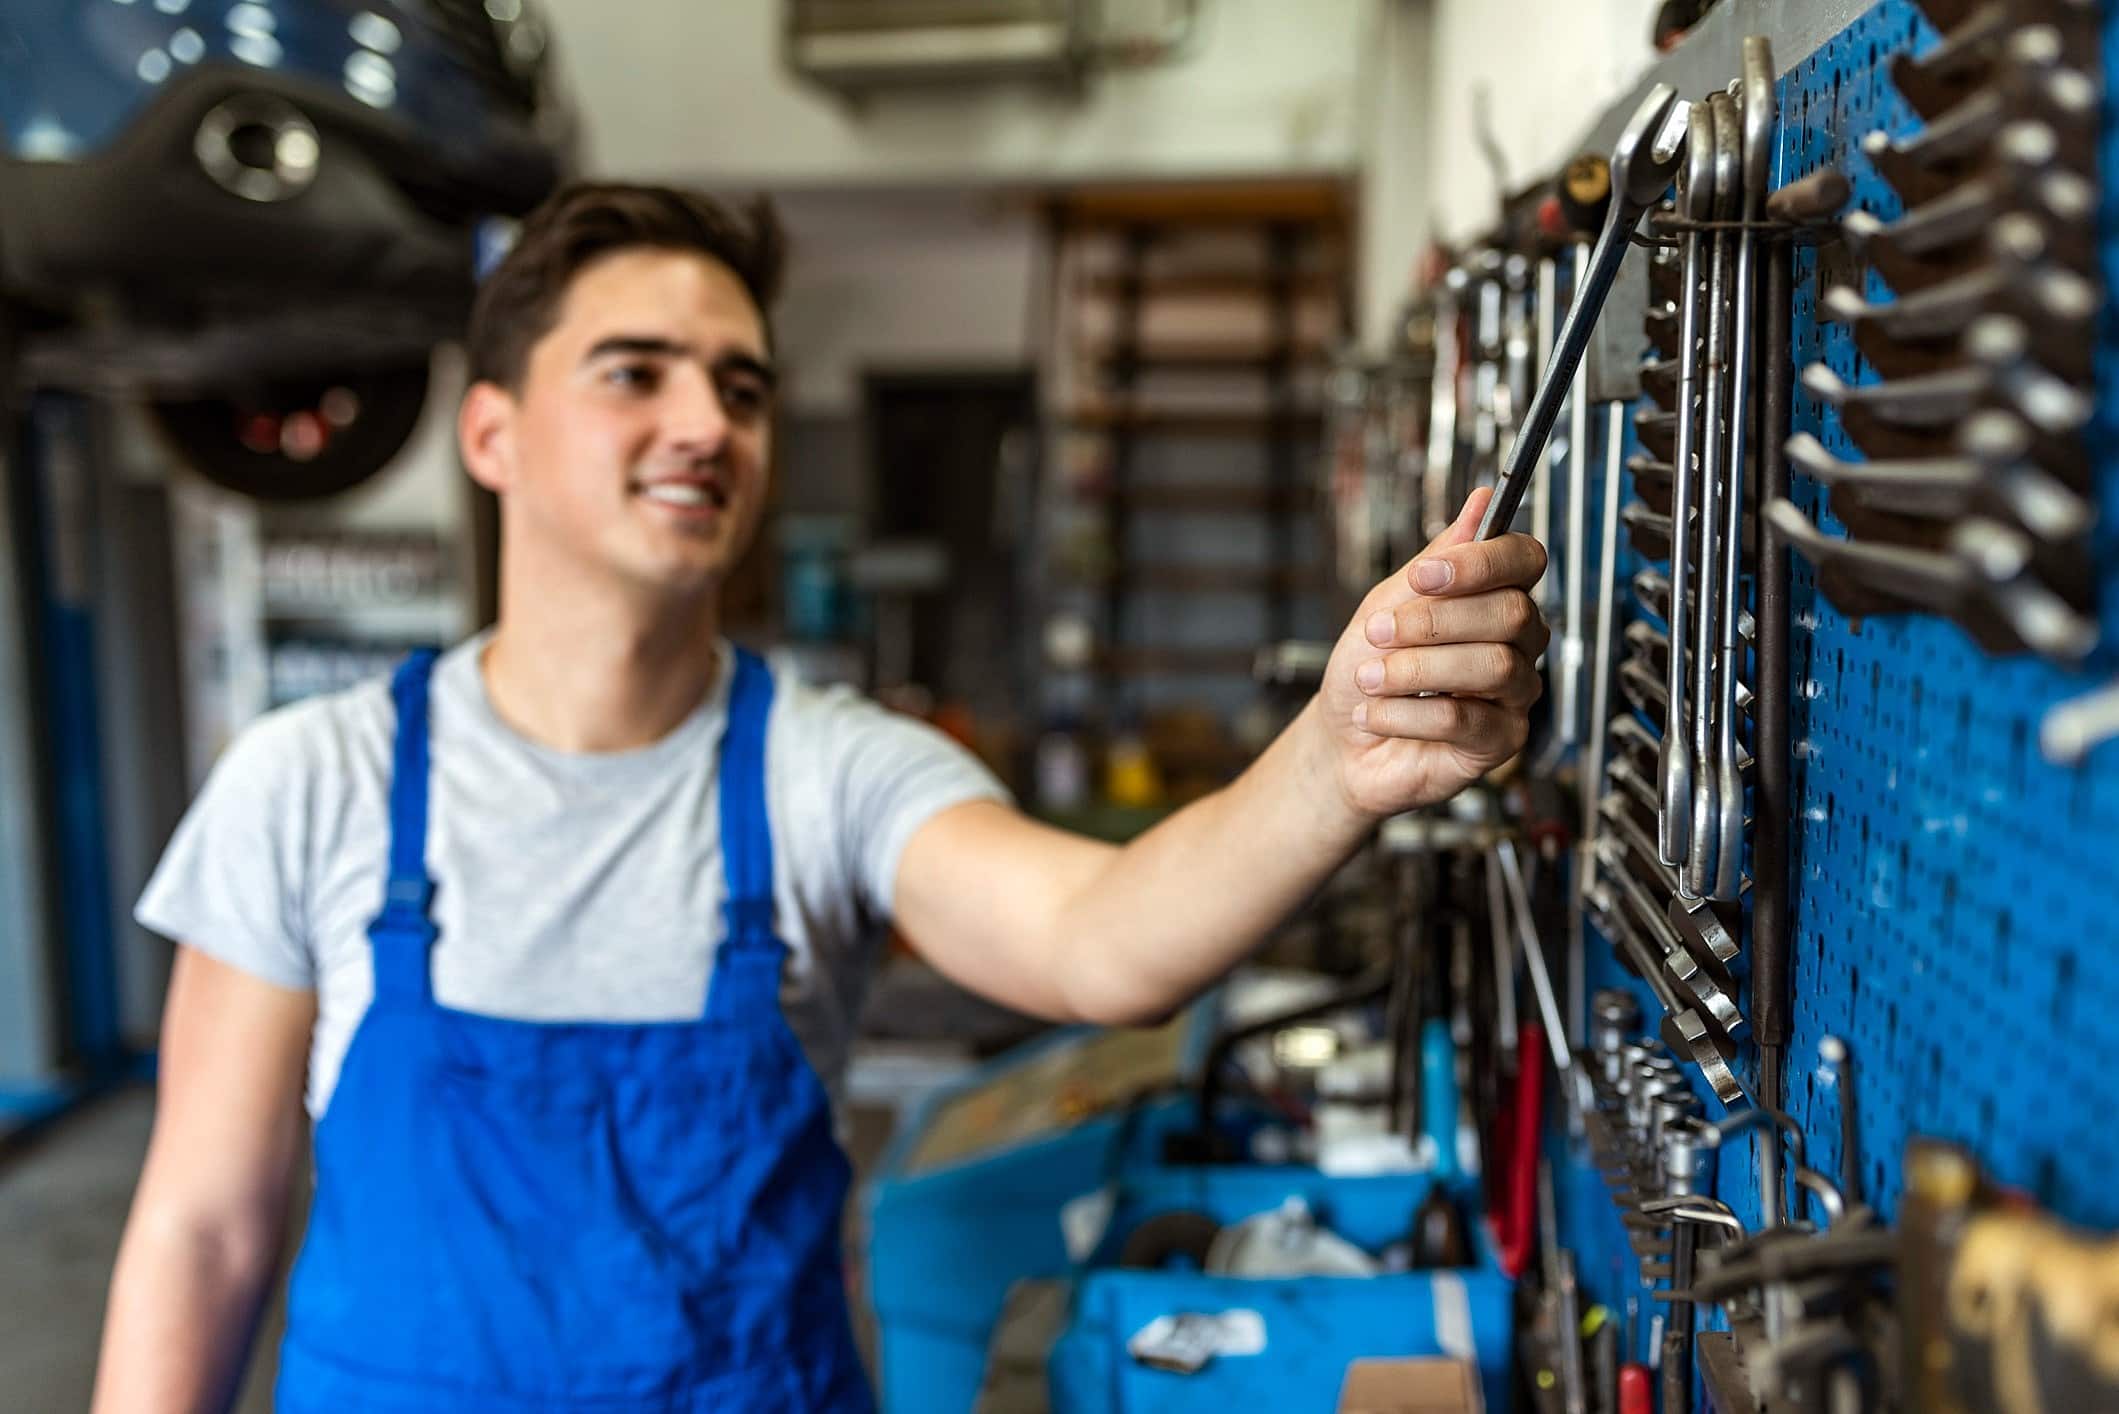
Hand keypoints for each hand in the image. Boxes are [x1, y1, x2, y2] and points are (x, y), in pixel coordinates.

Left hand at [1312, 487, 1549, 821]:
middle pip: (1510, 612)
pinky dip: (1408, 715)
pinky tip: (1377, 713)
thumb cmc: (1368, 669)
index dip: (1481, 563)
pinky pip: (1467, 719)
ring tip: (1370, 678)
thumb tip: (1480, 501)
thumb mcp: (1388, 603)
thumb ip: (1436, 558)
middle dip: (1433, 621)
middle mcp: (1516, 642)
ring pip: (1492, 666)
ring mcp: (1514, 693)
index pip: (1524, 560)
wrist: (1342, 740)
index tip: (1425, 575)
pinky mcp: (1501, 741)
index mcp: (1494, 597)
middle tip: (1379, 632)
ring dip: (1415, 670)